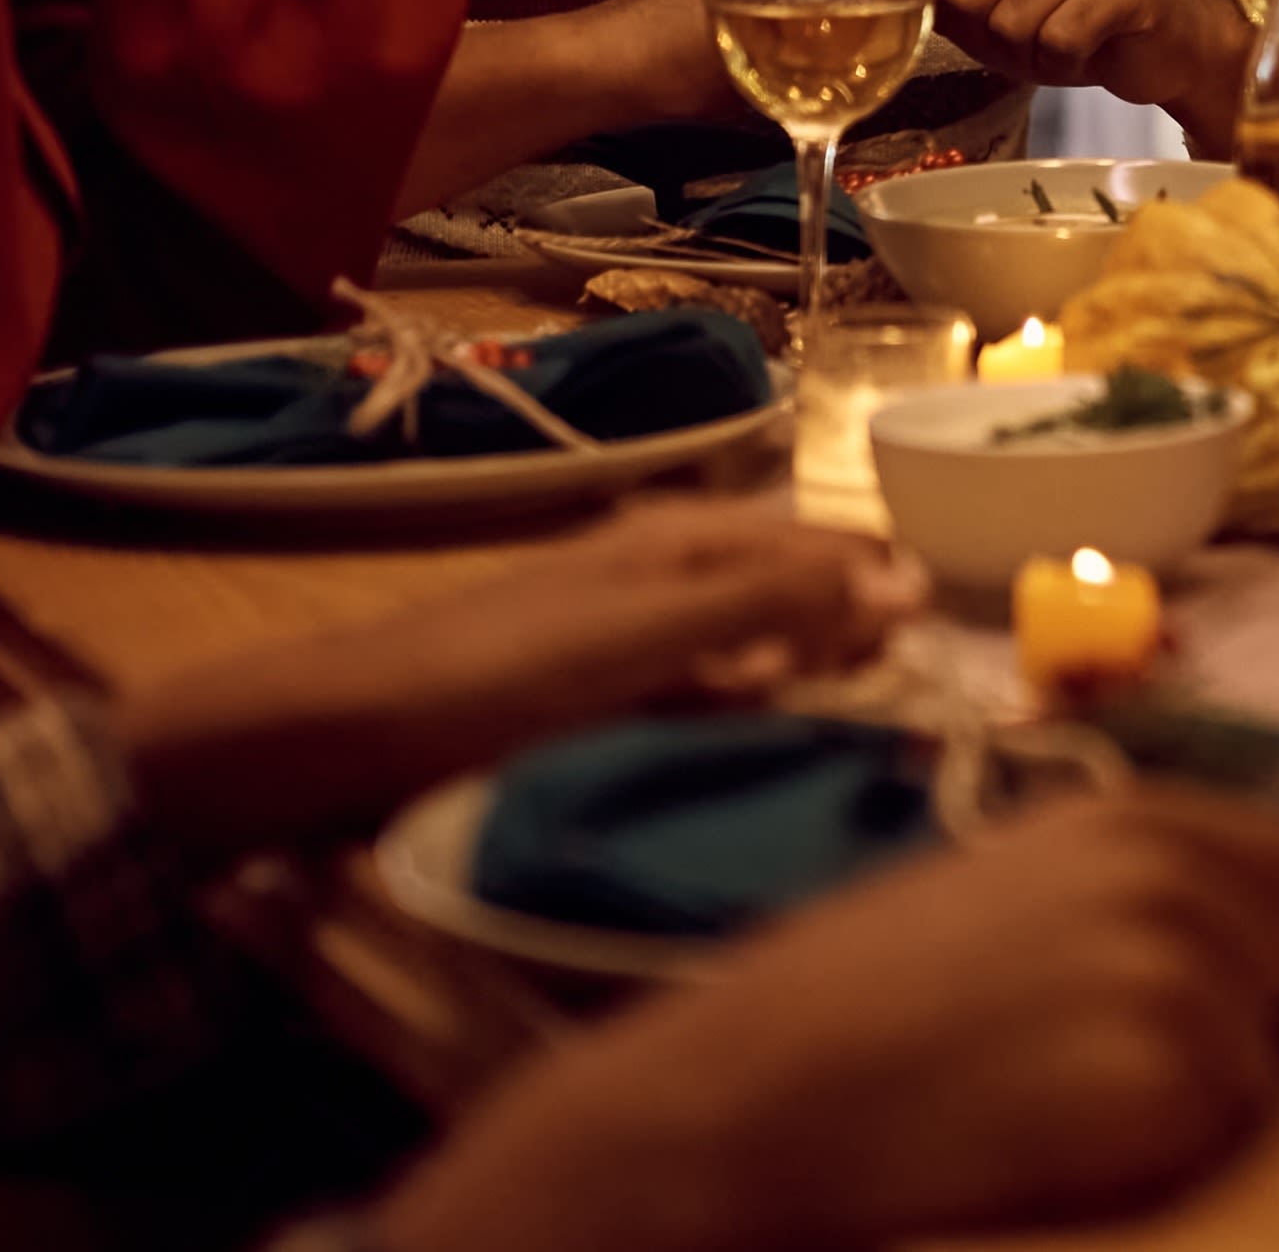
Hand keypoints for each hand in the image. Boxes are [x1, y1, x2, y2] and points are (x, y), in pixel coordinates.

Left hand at [114, 499, 914, 864]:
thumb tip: (910, 581)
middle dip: (846, 616)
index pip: (817, 541)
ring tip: (844, 713)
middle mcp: (656, 568)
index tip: (948, 622)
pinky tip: (740, 740)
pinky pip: (690, 687)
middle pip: (782, 583)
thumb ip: (773, 604)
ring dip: (792, 668)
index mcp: (681, 537)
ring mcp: (614, 629)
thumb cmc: (493, 674)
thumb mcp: (648, 631)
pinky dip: (732, 706)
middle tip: (909, 675)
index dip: (880, 575)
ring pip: (739, 636)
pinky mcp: (579, 690)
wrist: (330, 736)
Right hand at [372, 790, 1278, 1251]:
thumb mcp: (1008, 883)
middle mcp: (1174, 879)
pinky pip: (1227, 1126)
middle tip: (1149, 1060)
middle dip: (1259, 1007)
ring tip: (1072, 1096)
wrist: (763, 1088)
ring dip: (1204, 1087)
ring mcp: (1180, 976)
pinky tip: (1069, 1140)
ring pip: (1264, 1053)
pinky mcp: (1169, 1079)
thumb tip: (1260, 929)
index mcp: (1132, 818)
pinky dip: (1171, 1146)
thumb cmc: (858, 993)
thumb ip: (1133, 884)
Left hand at [897, 0, 1226, 118]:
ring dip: (1025, 50)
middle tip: (1020, 26)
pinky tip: (1082, 46)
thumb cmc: (1052, 9)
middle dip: (983, 30)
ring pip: (1009, 21)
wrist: (1151, 38)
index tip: (958, 3)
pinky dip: (1061, 62)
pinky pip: (1057, 41)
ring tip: (1054, 34)